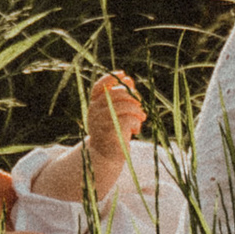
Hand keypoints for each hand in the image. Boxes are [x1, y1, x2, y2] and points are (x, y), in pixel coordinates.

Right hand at [84, 70, 144, 185]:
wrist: (106, 157)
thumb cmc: (113, 132)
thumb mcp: (115, 113)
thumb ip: (120, 98)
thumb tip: (128, 79)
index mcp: (94, 105)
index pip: (99, 87)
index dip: (111, 78)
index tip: (123, 75)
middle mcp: (94, 112)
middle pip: (116, 93)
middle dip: (133, 96)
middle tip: (140, 106)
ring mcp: (101, 122)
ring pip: (124, 105)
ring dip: (137, 110)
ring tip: (141, 118)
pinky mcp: (110, 133)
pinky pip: (128, 119)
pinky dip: (137, 122)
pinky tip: (136, 130)